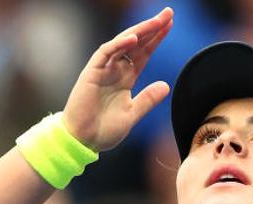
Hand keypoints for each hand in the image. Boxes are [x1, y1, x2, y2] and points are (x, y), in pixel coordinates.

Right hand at [60, 7, 172, 151]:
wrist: (83, 141)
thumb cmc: (104, 130)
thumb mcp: (132, 114)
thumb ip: (148, 100)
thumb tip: (166, 86)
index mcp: (125, 78)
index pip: (143, 53)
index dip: (156, 39)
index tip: (170, 25)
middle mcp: (115, 69)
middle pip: (136, 43)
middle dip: (152, 27)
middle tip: (169, 13)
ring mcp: (103, 69)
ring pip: (123, 43)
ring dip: (139, 31)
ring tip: (156, 21)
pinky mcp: (91, 72)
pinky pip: (106, 52)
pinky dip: (119, 44)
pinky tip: (134, 38)